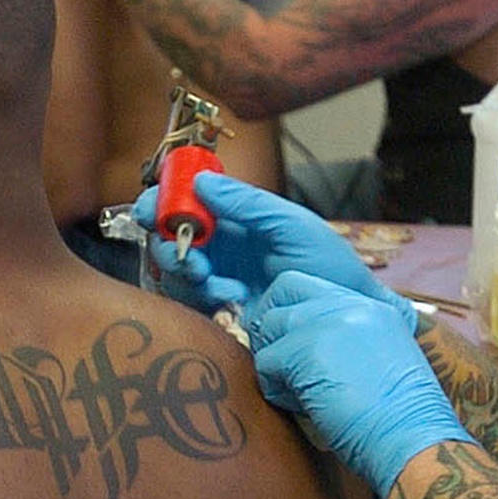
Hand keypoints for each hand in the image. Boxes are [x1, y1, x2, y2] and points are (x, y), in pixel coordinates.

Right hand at [133, 173, 406, 314]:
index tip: (154, 212)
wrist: (343, 317)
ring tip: (222, 285)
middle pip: (170, 235)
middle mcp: (223, 243)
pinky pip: (188, 301)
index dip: (162, 201)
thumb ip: (247, 204)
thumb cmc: (329, 267)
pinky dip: (200, 300)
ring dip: (187, 274)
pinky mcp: (221, 309)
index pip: (186, 198)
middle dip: (170, 245)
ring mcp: (220, 275)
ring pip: (175, 269)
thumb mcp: (292, 225)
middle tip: (194, 259)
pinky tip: (230, 302)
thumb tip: (201, 181)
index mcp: (237, 215)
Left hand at [243, 272, 471, 498]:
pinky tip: (303, 409)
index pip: (311, 286)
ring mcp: (328, 322)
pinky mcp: (308, 350)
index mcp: (372, 306)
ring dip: (275, 363)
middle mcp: (351, 304)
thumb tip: (303, 348)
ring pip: (269, 327)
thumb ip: (348, 342)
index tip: (293, 346)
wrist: (414, 441)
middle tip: (281, 364)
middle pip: (284, 290)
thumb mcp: (383, 362)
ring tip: (300, 395)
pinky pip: (266, 362)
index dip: (291, 311)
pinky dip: (276, 391)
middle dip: (272, 326)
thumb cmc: (400, 420)